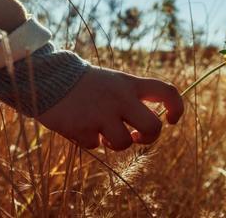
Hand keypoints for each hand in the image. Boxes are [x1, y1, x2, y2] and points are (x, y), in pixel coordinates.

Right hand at [37, 67, 183, 150]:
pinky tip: (80, 125)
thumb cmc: (85, 84)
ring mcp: (102, 114)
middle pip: (153, 127)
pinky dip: (90, 139)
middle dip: (149, 138)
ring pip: (123, 144)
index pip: (166, 91)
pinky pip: (95, 145)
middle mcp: (120, 98)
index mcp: (129, 84)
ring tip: (104, 133)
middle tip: (137, 136)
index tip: (170, 120)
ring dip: (115, 143)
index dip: (177, 108)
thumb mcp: (113, 81)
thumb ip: (132, 98)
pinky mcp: (83, 128)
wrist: (49, 78)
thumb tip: (148, 127)